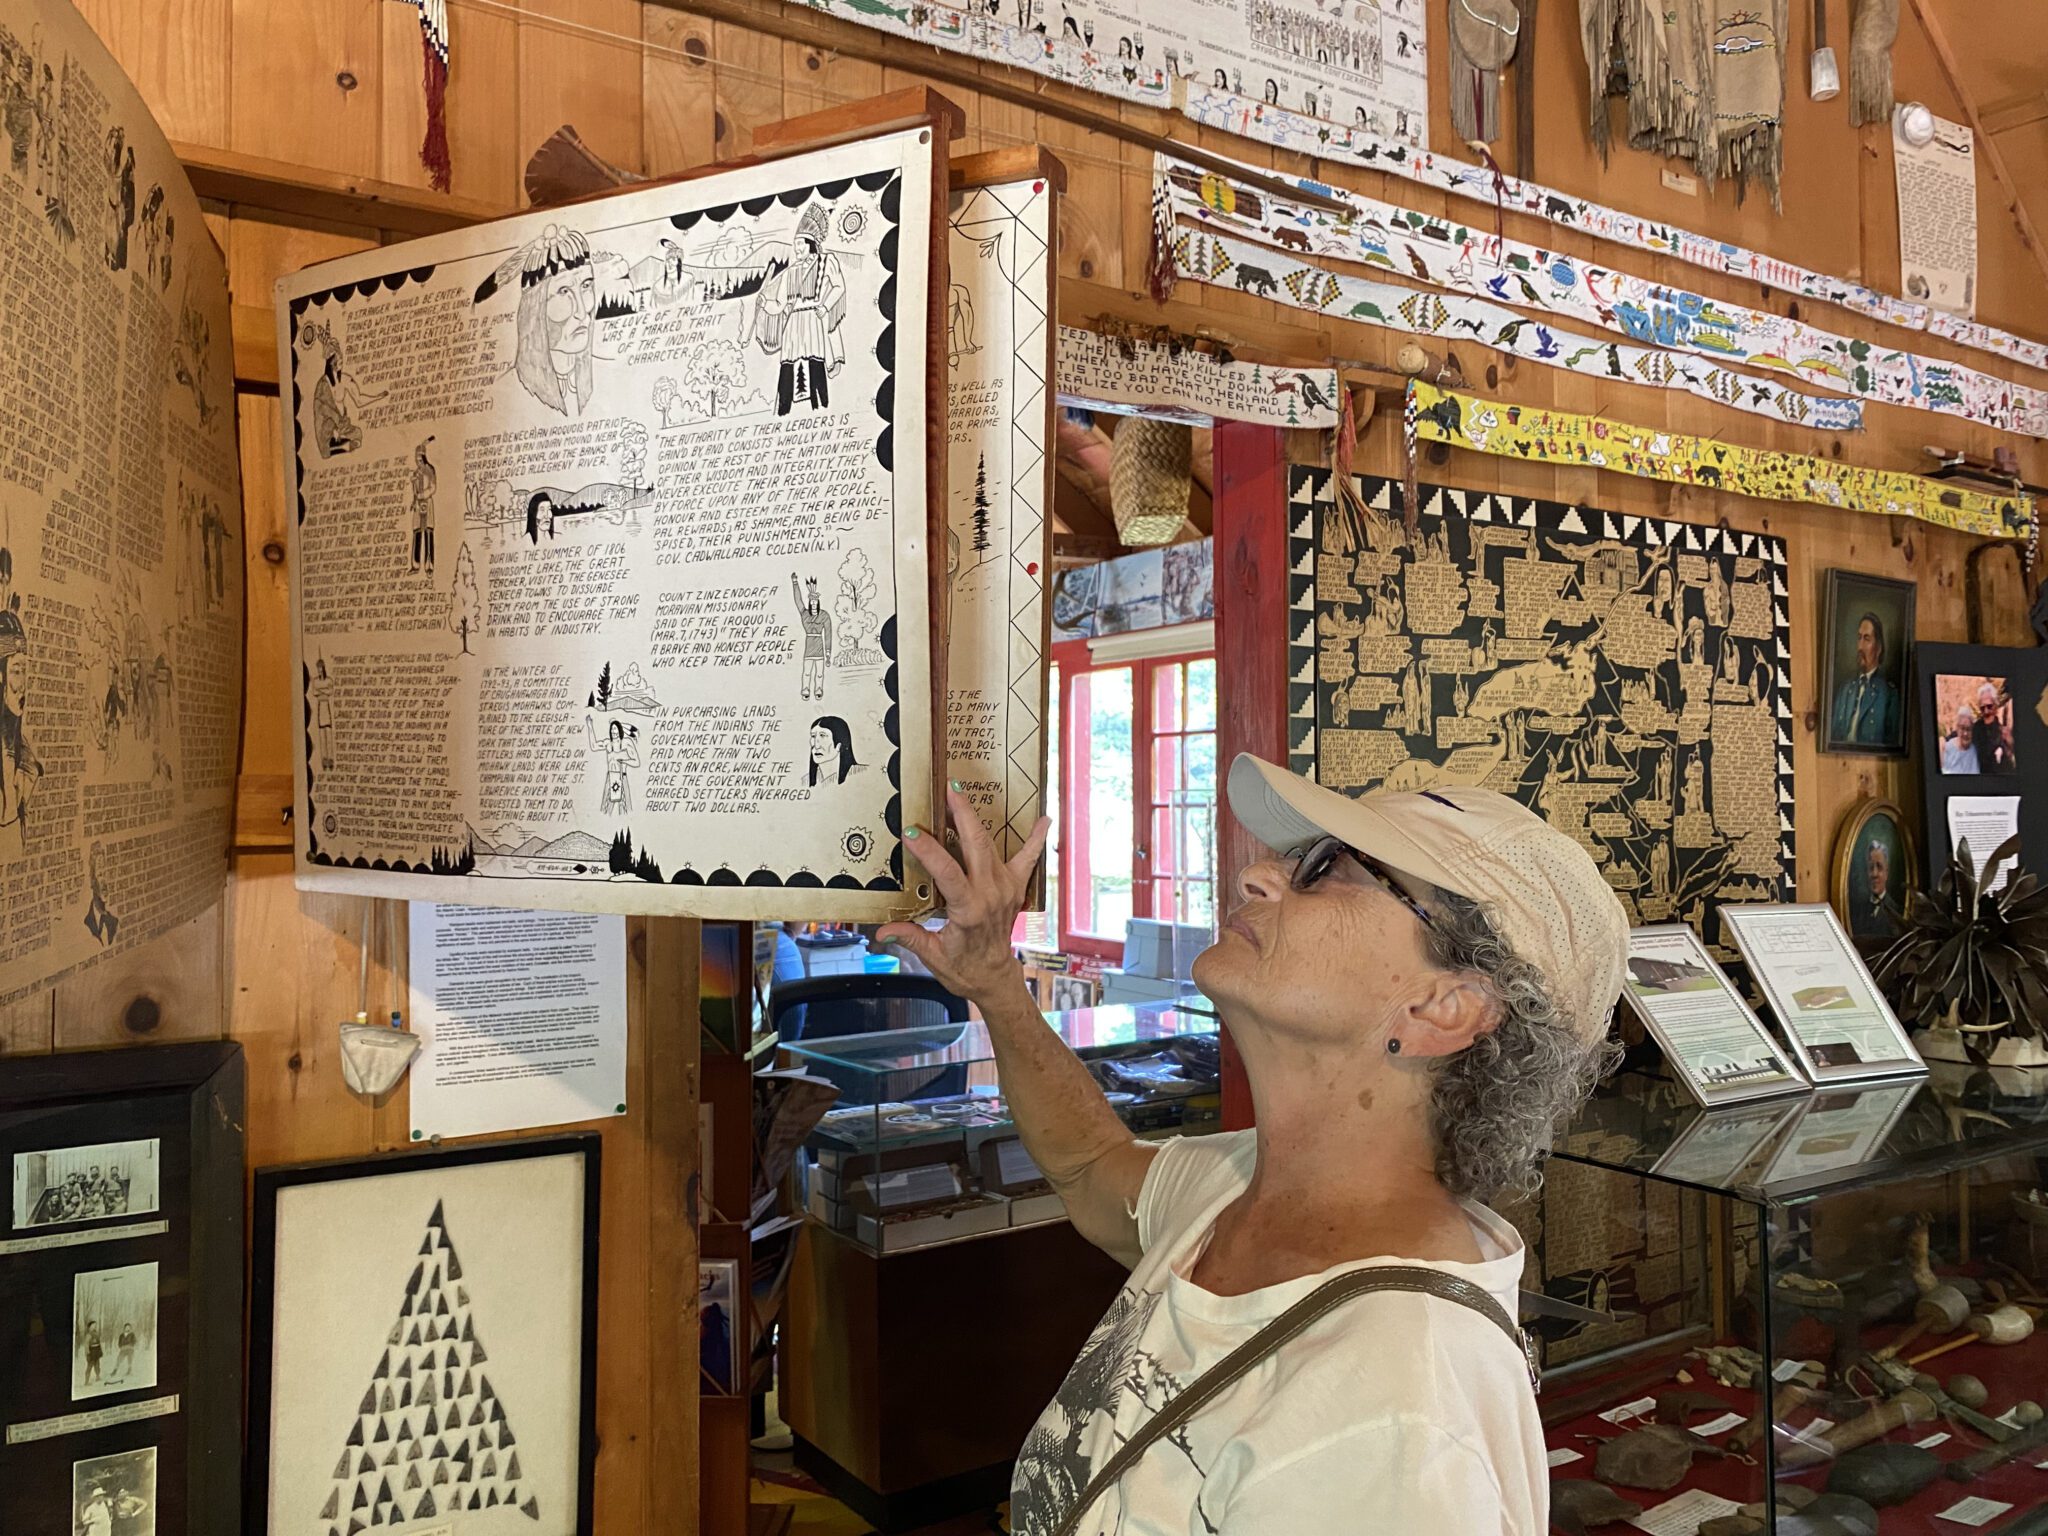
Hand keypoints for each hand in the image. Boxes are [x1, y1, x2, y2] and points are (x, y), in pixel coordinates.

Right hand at [877, 787, 1049, 1005]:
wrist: (994, 977)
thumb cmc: (963, 968)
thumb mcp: (932, 956)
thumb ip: (910, 938)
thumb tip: (882, 931)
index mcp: (969, 910)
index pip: (947, 872)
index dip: (929, 850)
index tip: (911, 832)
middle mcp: (991, 894)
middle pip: (976, 845)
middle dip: (962, 815)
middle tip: (947, 790)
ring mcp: (1006, 888)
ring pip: (991, 845)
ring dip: (977, 818)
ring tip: (962, 793)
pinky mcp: (1015, 888)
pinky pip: (1028, 859)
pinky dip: (1037, 839)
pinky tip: (1044, 819)